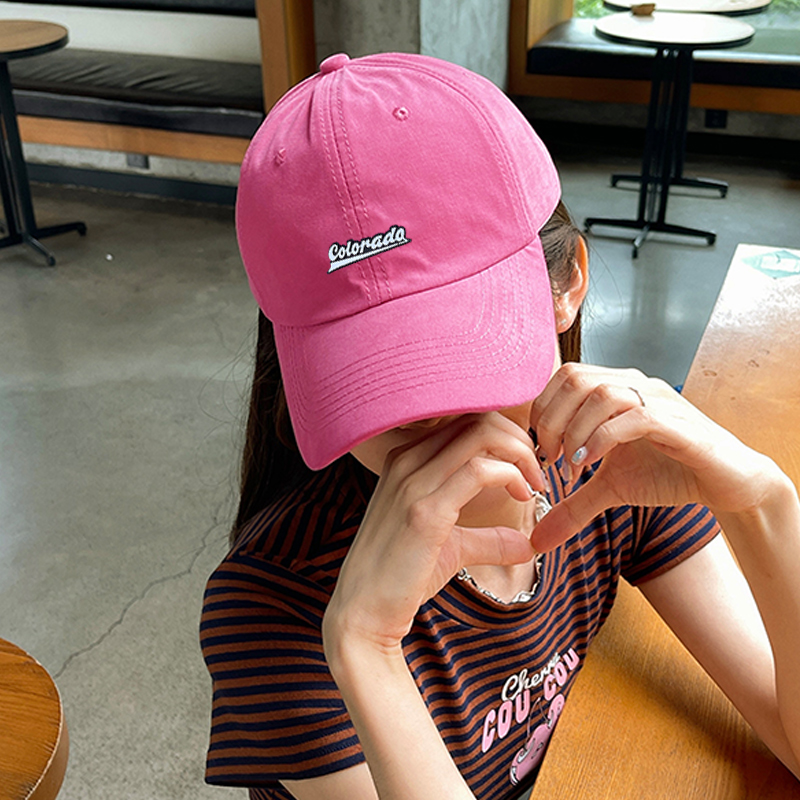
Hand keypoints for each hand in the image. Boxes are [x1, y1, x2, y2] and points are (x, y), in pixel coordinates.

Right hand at [323, 414, 544, 655]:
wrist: (363, 614)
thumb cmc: (401, 579)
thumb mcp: (450, 548)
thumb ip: (487, 538)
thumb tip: (527, 544)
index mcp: (406, 460)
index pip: (464, 419)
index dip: (504, 436)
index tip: (526, 467)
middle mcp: (406, 461)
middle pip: (475, 417)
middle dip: (517, 437)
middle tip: (537, 472)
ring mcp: (412, 482)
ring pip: (480, 434)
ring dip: (520, 453)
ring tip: (534, 484)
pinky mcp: (424, 511)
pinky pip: (480, 471)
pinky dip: (512, 475)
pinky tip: (523, 496)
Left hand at [529, 363, 781, 551]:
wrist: (727, 483)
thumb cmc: (668, 474)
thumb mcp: (610, 490)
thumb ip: (572, 506)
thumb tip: (537, 541)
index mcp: (616, 389)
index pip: (565, 377)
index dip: (543, 410)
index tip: (539, 450)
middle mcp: (635, 385)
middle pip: (575, 378)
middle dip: (551, 420)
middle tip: (548, 458)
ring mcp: (658, 400)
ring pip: (601, 393)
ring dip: (575, 430)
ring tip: (570, 465)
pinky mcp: (678, 423)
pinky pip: (635, 417)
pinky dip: (603, 439)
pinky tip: (590, 463)